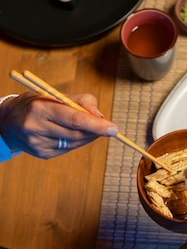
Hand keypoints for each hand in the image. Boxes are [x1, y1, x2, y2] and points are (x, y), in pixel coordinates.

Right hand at [0, 92, 117, 158]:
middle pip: (76, 134)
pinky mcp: (41, 154)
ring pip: (74, 143)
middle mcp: (36, 127)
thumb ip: (80, 101)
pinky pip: (67, 149)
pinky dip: (77, 142)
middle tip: (108, 128)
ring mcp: (38, 144)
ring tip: (92, 128)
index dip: (96, 125)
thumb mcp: (54, 94)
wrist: (8, 121)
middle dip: (96, 131)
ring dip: (88, 137)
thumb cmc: (36, 104)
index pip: (74, 119)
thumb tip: (100, 116)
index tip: (113, 129)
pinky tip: (75, 134)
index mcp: (40, 108)